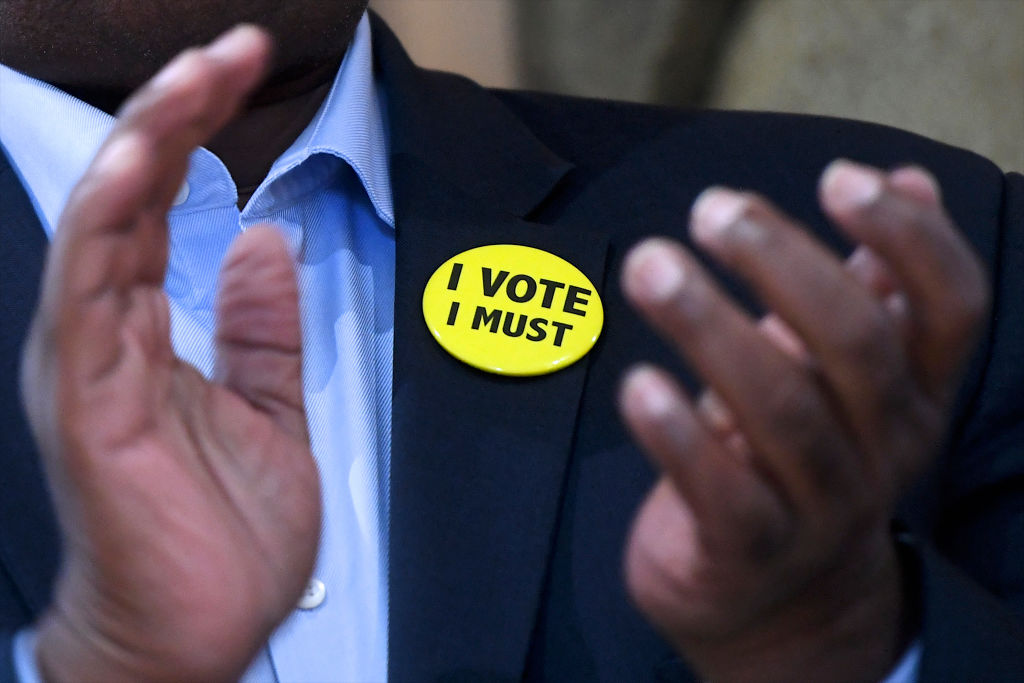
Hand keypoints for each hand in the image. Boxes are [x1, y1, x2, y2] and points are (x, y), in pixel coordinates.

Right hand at [20, 26, 320, 682]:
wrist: (194, 635)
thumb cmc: (219, 537)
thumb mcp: (267, 409)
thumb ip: (259, 328)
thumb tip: (265, 244)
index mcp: (145, 330)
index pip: (165, 204)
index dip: (200, 130)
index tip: (246, 70)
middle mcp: (106, 332)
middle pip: (131, 193)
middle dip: (180, 110)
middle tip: (230, 47)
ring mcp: (89, 361)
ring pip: (104, 223)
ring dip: (148, 142)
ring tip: (194, 75)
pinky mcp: (88, 400)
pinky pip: (88, 291)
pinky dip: (107, 219)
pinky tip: (134, 163)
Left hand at [618, 161, 987, 681]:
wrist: (777, 605)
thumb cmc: (798, 460)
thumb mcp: (841, 378)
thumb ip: (872, 286)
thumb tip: (910, 179)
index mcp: (914, 393)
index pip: (950, 307)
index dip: (908, 237)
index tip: (840, 177)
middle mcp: (883, 448)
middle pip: (857, 345)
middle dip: (783, 265)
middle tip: (712, 209)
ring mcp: (821, 506)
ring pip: (783, 410)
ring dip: (712, 328)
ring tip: (653, 267)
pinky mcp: (750, 551)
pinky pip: (722, 492)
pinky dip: (678, 436)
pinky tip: (638, 384)